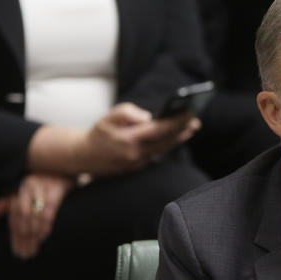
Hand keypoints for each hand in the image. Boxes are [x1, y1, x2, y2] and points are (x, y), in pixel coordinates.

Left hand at [0, 173, 72, 258]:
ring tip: (33, 249)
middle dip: (23, 238)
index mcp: (19, 188)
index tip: (17, 250)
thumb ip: (8, 202)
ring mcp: (42, 188)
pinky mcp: (56, 190)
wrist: (66, 165)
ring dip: (32, 234)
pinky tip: (43, 236)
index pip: (13, 216)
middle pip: (21, 216)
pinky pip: (48, 209)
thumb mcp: (25, 190)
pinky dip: (45, 224)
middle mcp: (28, 187)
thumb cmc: (46, 180)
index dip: (14, 235)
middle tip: (25, 253)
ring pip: (33, 214)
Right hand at [77, 102, 200, 175]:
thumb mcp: (108, 117)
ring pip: (163, 149)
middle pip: (165, 141)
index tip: (189, 114)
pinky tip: (176, 136)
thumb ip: (128, 112)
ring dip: (178, 138)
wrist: (85, 156)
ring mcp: (138, 162)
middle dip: (182, 130)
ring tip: (191, 128)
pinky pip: (157, 154)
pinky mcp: (138, 167)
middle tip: (196, 120)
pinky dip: (167, 145)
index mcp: (129, 139)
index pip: (158, 129)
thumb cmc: (98, 133)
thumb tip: (148, 116)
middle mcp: (136, 153)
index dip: (175, 122)